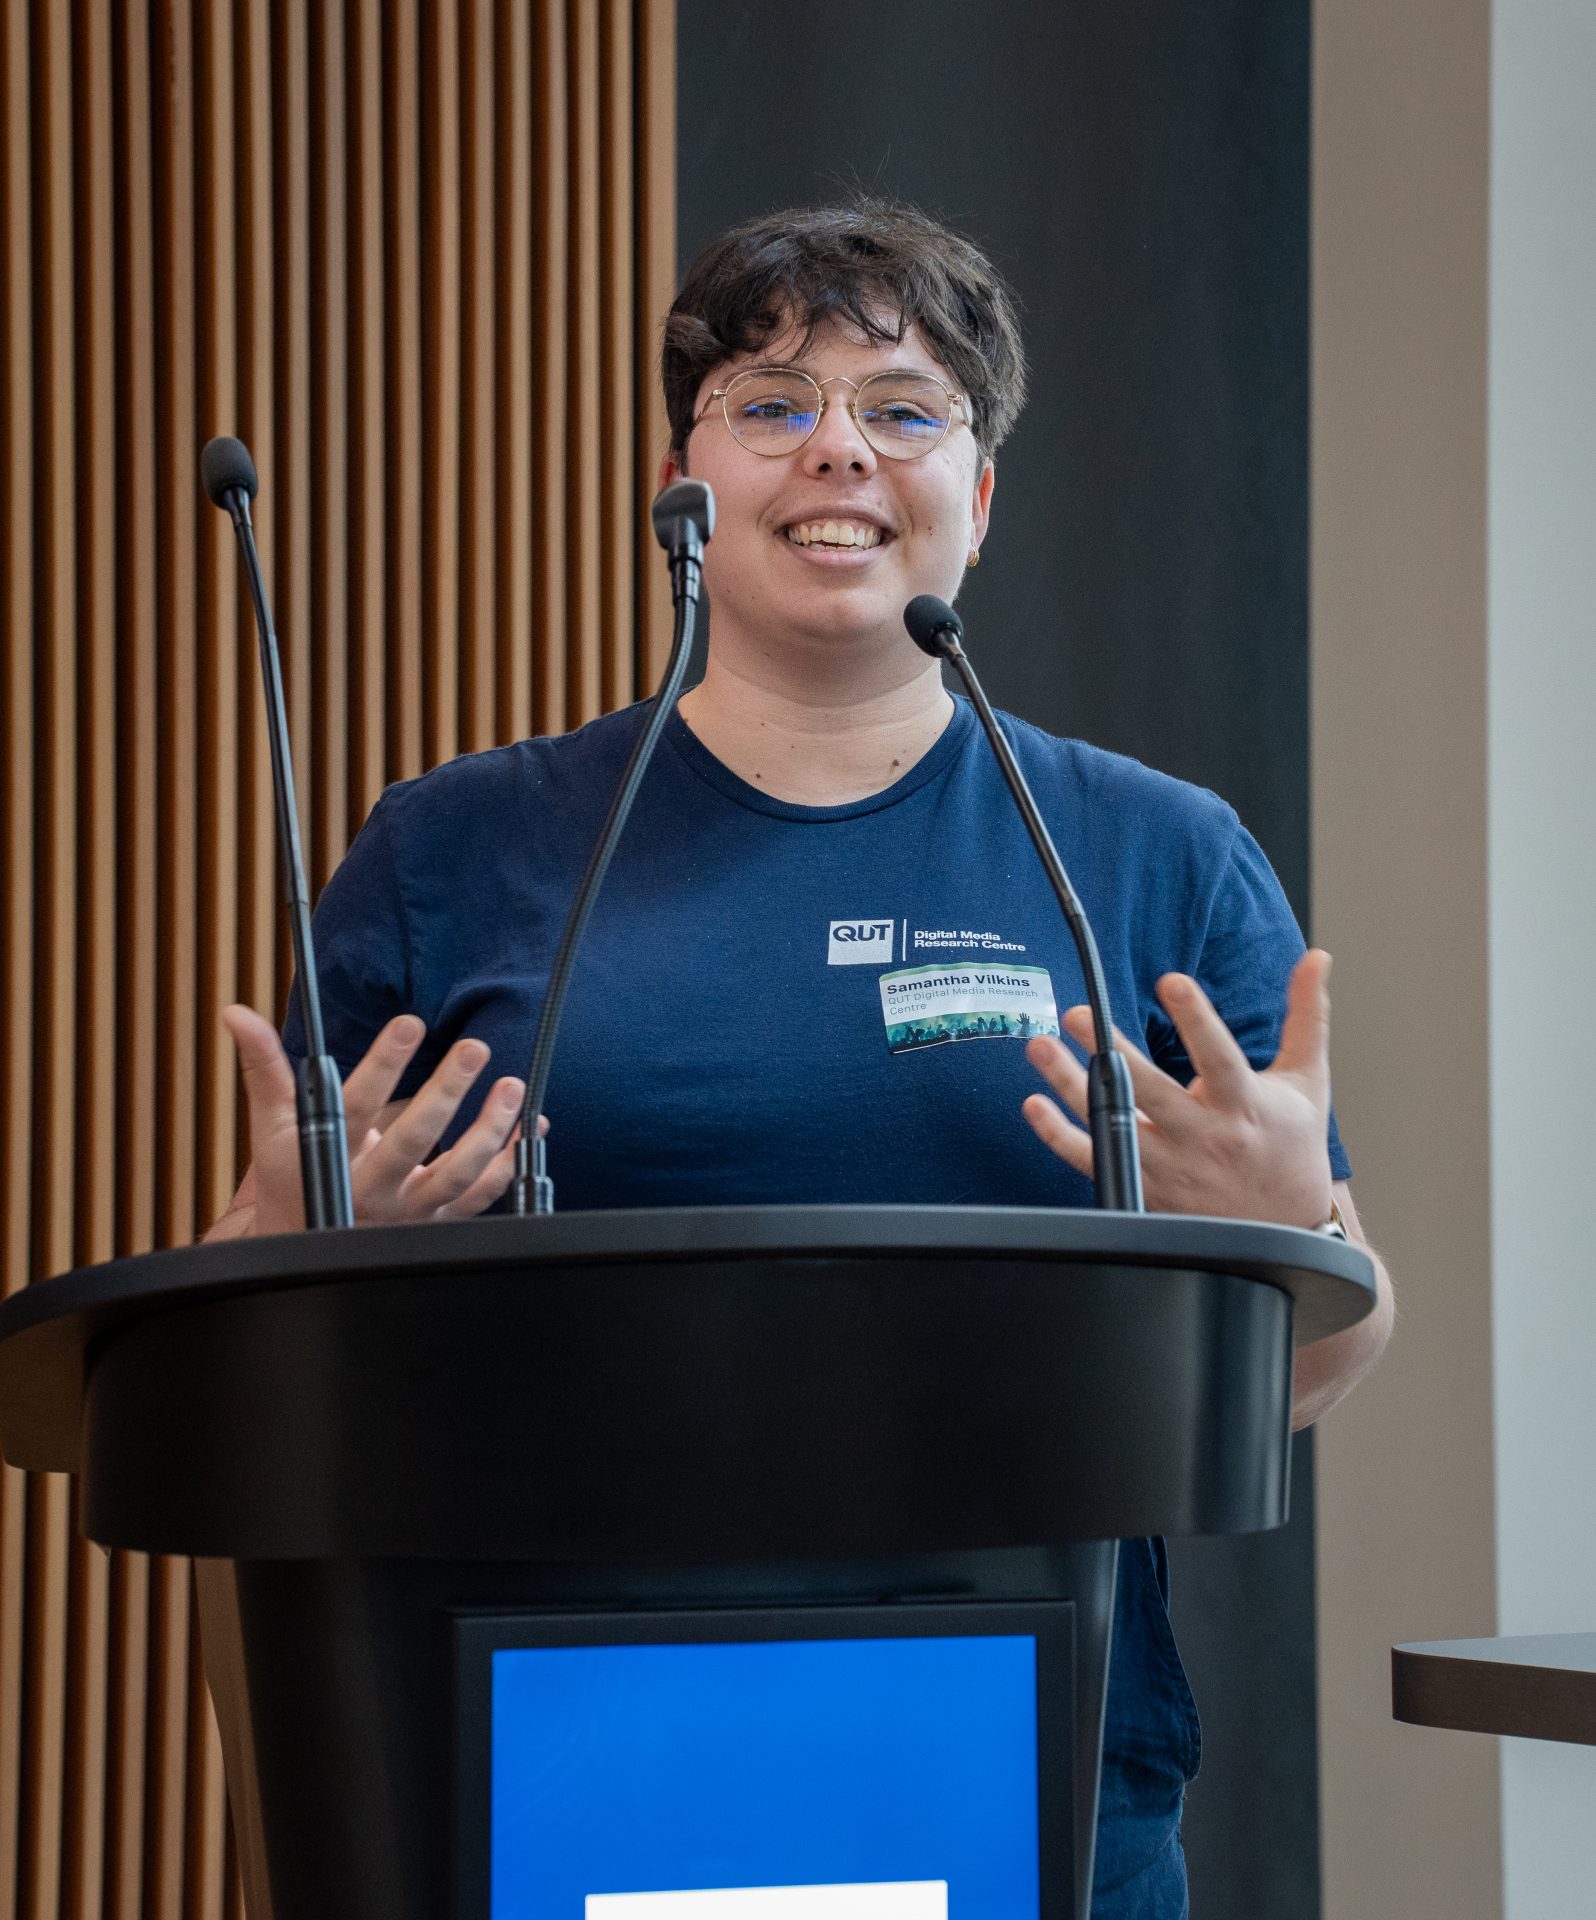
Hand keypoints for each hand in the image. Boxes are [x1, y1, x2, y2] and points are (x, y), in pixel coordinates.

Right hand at [213, 1005, 536, 1235]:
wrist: (303, 1249)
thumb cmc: (292, 1178)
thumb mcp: (274, 1125)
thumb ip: (266, 1067)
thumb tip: (237, 1013)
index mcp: (330, 1158)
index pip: (355, 1105)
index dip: (382, 1065)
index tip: (409, 1023)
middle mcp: (372, 1189)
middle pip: (413, 1141)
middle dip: (446, 1092)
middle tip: (474, 1047)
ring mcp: (409, 1212)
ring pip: (457, 1175)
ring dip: (489, 1131)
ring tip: (510, 1086)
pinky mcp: (437, 1223)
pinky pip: (482, 1198)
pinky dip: (510, 1164)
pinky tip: (529, 1128)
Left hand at [1021, 949, 1334, 1226]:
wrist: (1284, 1228)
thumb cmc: (1291, 1144)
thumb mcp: (1307, 1080)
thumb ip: (1306, 1016)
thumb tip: (1316, 958)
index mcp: (1245, 1105)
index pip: (1220, 1056)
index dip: (1198, 1019)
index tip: (1172, 981)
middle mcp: (1206, 1137)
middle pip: (1153, 1092)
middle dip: (1114, 1052)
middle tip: (1078, 1014)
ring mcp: (1172, 1167)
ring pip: (1113, 1126)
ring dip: (1070, 1087)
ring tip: (1039, 1046)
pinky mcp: (1146, 1191)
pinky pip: (1095, 1162)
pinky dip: (1060, 1137)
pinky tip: (1035, 1104)